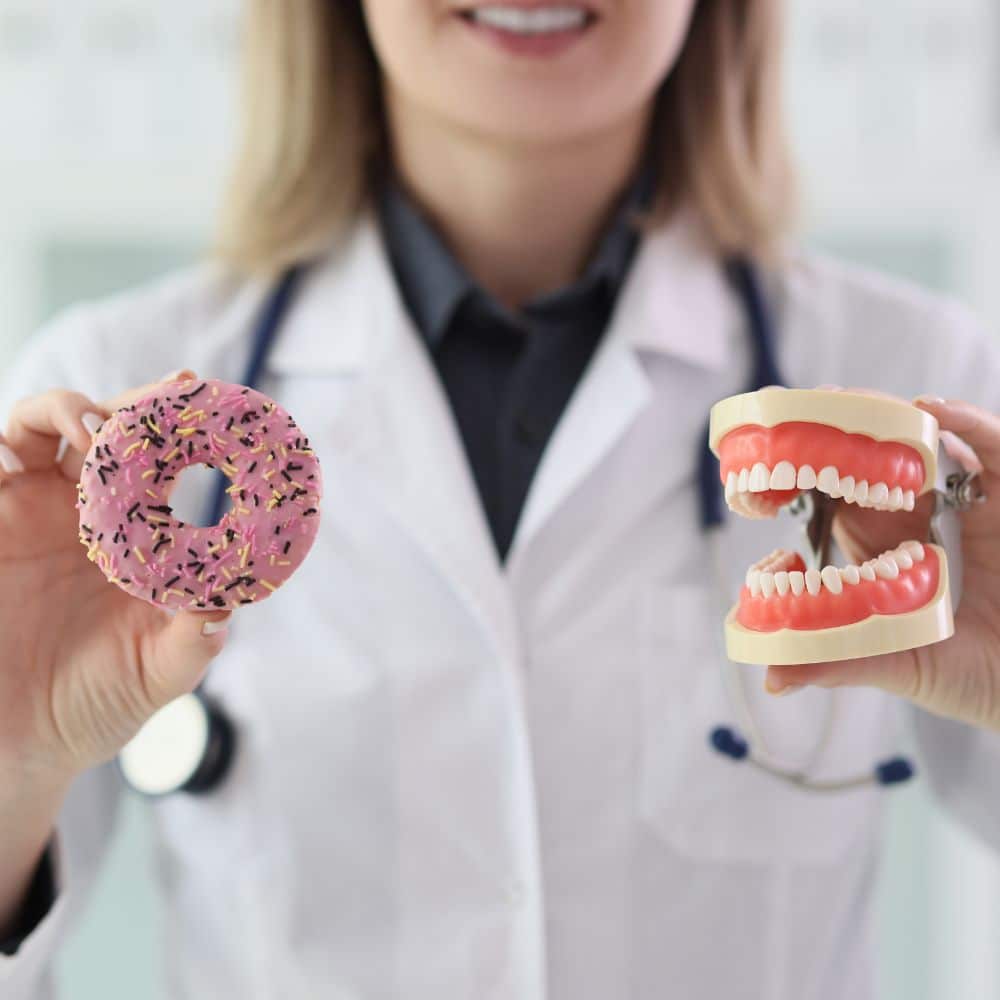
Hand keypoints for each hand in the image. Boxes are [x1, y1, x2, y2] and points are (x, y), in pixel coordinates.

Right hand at [0, 370, 230, 787]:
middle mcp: (84, 515)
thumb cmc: (92, 707)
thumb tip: (226, 607)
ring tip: (95, 425)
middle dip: (139, 404)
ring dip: (69, 410)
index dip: (185, 434)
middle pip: (110, 432)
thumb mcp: (157, 673)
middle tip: (171, 392)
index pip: (162, 469)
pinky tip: (14, 464)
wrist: (18, 746)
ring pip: (42, 430)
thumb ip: (192, 641)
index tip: (214, 405)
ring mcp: (29, 514)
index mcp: (134, 537)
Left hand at [766, 392, 999, 732]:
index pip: (838, 506)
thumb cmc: (985, 685)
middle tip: (795, 412)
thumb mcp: (906, 668)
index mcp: (887, 559)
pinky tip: (932, 409)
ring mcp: (969, 507)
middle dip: (834, 435)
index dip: (803, 484)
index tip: (766, 474)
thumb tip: (773, 678)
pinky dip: (968, 424)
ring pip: (924, 444)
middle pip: (871, 463)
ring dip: (887, 420)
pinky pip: (992, 450)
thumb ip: (845, 663)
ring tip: (846, 401)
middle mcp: (922, 525)